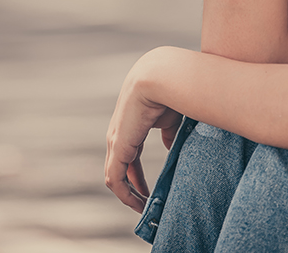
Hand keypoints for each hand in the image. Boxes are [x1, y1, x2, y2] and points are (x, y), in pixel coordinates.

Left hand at [105, 50, 182, 211]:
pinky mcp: (117, 146)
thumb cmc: (172, 91)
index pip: (129, 156)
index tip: (153, 194)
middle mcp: (118, 132)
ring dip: (129, 196)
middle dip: (133, 189)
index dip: (139, 177)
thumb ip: (168, 134)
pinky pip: (115, 179)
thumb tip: (170, 148)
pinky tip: (141, 205)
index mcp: (131, 123)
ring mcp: (115, 140)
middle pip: (120, 168)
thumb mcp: (171, 118)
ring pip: (115, 176)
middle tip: (148, 208)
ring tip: (145, 211)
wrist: (163, 77)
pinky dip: (126, 195)